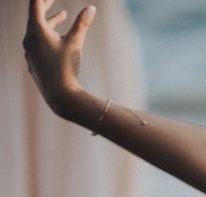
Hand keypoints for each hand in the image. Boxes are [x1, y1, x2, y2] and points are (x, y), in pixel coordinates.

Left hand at [22, 0, 95, 117]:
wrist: (59, 94)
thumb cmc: (67, 67)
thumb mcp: (76, 43)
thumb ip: (82, 24)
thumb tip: (91, 8)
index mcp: (36, 30)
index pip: (36, 4)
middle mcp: (29, 38)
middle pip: (35, 15)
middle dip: (46, 6)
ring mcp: (29, 50)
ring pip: (37, 29)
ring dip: (50, 21)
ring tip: (61, 15)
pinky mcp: (33, 60)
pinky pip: (37, 42)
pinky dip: (47, 35)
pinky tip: (57, 39)